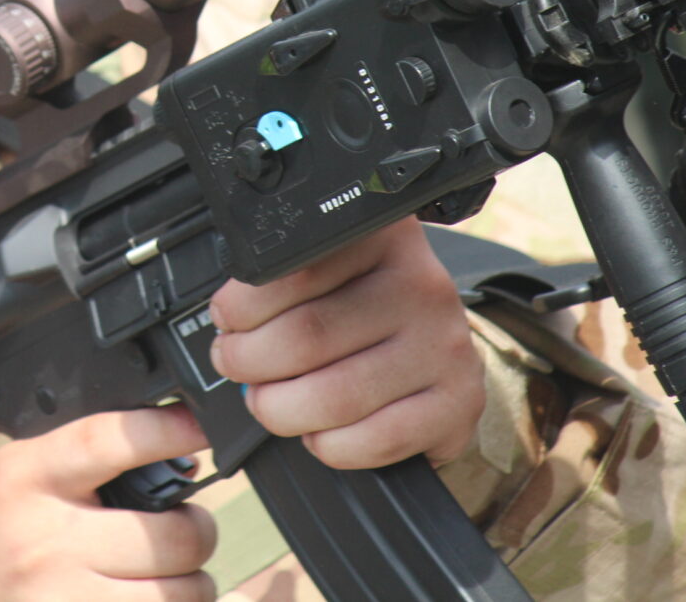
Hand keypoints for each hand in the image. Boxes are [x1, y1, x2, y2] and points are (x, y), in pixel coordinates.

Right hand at [0, 405, 216, 600]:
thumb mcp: (14, 488)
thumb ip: (78, 466)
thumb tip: (176, 453)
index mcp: (23, 479)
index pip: (106, 440)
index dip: (165, 430)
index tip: (201, 427)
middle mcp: (42, 539)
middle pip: (173, 534)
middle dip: (194, 534)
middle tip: (177, 535)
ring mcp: (62, 598)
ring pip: (183, 592)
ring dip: (187, 587)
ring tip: (156, 578)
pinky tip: (137, 599)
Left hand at [208, 217, 482, 468]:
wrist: (432, 344)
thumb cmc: (360, 304)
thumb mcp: (327, 266)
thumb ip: (282, 275)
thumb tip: (225, 321)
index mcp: (381, 238)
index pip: (292, 271)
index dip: (241, 308)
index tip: (226, 322)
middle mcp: (421, 286)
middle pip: (307, 336)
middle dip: (249, 362)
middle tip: (234, 365)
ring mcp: (445, 345)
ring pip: (335, 395)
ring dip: (280, 409)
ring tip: (266, 401)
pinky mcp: (460, 402)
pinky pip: (376, 439)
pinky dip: (331, 446)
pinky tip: (318, 432)